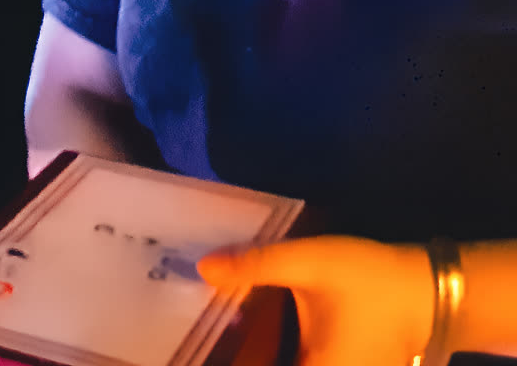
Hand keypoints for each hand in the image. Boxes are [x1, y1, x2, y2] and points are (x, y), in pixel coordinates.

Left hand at [198, 236, 433, 365]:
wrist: (429, 291)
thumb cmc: (369, 280)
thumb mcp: (308, 264)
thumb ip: (255, 267)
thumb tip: (203, 268)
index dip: (225, 361)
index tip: (190, 352)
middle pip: (262, 365)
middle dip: (236, 356)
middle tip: (195, 337)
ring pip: (279, 365)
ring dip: (253, 355)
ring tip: (214, 336)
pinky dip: (270, 356)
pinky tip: (247, 338)